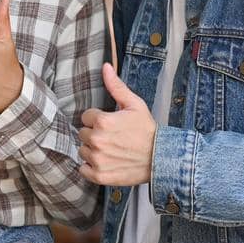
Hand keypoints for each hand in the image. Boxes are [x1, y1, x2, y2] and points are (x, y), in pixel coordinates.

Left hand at [79, 63, 156, 185]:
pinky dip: (91, 167)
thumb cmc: (147, 129)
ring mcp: (97, 160)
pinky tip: (106, 162)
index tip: (111, 124)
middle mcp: (97, 141)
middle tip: (112, 137)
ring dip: (93, 150)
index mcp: (102, 122)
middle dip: (94, 134)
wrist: (160, 157)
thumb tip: (105, 66)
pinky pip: (83, 169)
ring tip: (111, 149)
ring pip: (83, 151)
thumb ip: (116, 86)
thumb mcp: (134, 104)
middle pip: (83, 134)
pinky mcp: (99, 175)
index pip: (86, 117)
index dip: (98, 118)